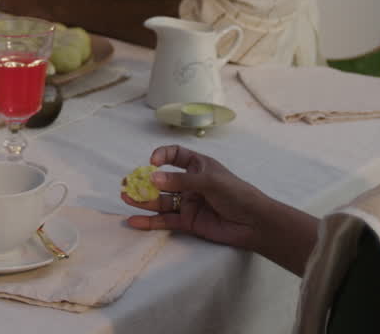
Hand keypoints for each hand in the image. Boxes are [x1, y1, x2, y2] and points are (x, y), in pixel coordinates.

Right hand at [122, 145, 276, 252]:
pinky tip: (134, 220)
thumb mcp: (209, 181)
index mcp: (198, 166)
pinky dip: (149, 221)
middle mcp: (190, 183)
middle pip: (162, 180)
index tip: (152, 162)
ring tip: (126, 197)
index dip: (162, 156)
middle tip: (127, 182)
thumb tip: (152, 179)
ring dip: (142, 200)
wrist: (254, 223)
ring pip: (160, 201)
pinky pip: (165, 220)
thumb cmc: (236, 193)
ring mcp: (187, 203)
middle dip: (144, 181)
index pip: (175, 155)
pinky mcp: (187, 222)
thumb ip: (180, 181)